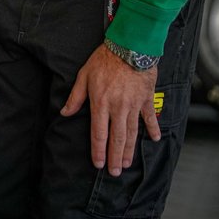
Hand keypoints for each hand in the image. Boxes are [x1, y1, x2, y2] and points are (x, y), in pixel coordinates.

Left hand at [60, 42, 160, 175]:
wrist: (129, 47)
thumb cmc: (103, 60)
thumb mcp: (83, 76)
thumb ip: (75, 97)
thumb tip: (64, 112)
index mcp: (100, 103)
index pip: (98, 133)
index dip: (98, 150)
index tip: (98, 163)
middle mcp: (118, 107)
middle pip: (117, 138)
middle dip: (115, 157)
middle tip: (114, 172)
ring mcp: (134, 105)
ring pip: (132, 132)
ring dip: (129, 149)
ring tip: (127, 163)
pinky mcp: (146, 99)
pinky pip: (149, 117)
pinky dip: (152, 129)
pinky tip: (153, 139)